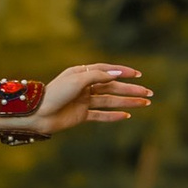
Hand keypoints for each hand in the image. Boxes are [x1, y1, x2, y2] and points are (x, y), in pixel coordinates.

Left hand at [0, 64, 151, 135]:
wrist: (38, 113)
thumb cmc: (56, 93)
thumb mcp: (77, 79)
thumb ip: (97, 76)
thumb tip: (117, 73)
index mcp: (81, 74)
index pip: (106, 70)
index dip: (123, 72)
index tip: (139, 74)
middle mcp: (84, 86)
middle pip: (112, 87)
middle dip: (131, 89)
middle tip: (149, 93)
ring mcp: (83, 101)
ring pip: (110, 101)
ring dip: (127, 102)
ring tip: (145, 103)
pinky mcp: (81, 115)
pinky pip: (101, 115)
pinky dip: (114, 116)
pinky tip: (127, 115)